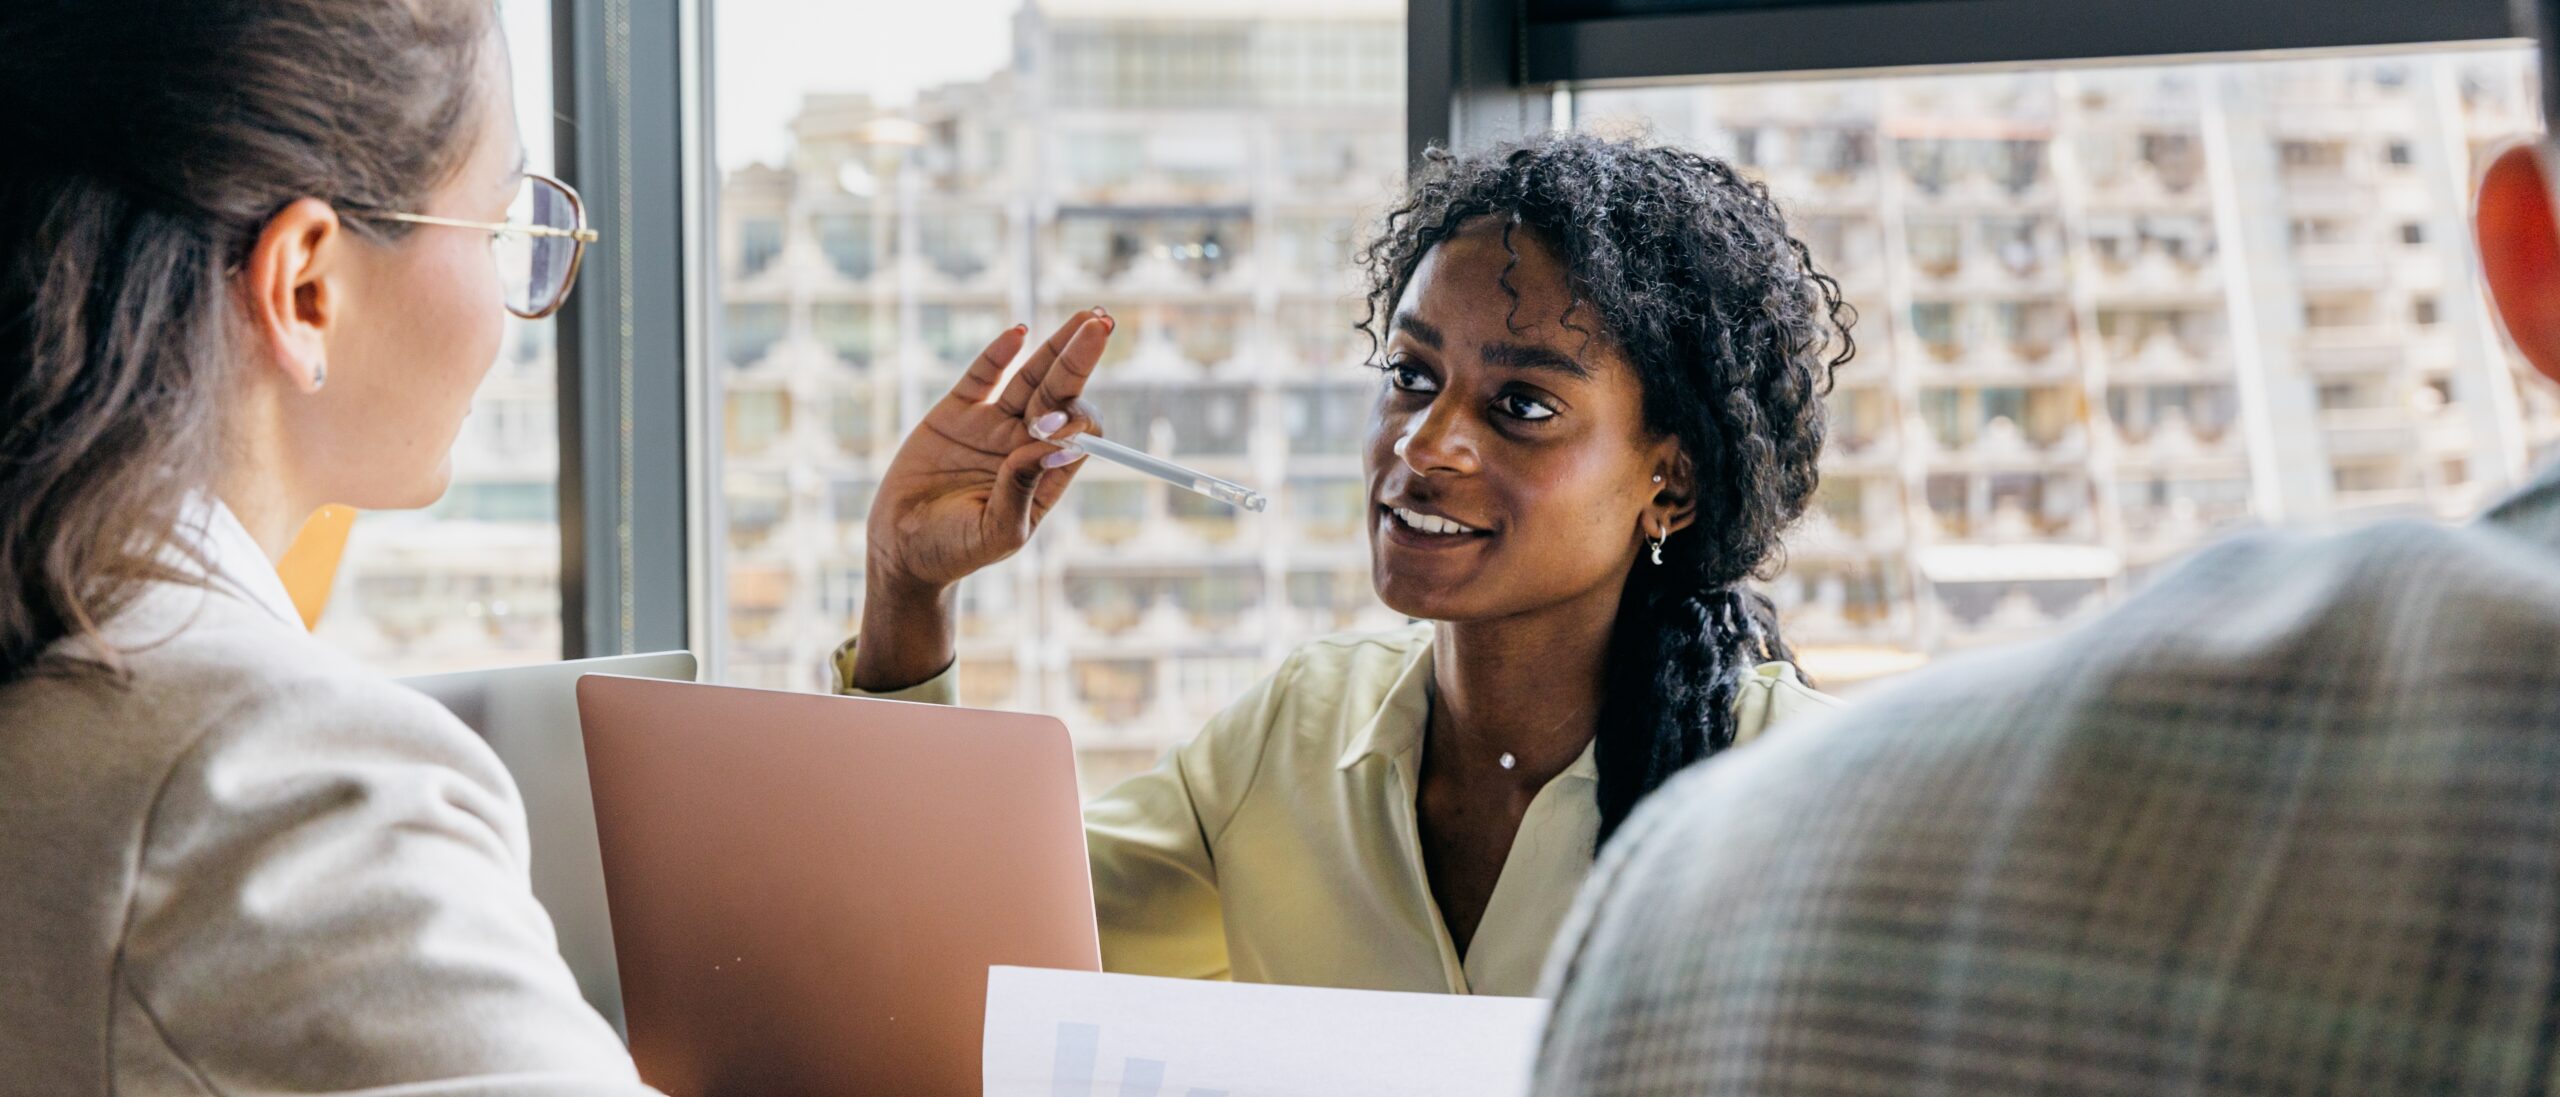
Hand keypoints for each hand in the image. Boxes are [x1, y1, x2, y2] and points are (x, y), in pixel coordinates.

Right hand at [850, 310, 1112, 690]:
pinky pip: (983, 375)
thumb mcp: (995, 533)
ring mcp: (992, 424)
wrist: (900, 549)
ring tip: (1089, 317)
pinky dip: (999, 353)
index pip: (1080, 434)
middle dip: (1082, 361)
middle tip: (1103, 326)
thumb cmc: (954, 551)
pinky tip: (1019, 333)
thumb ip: (1022, 492)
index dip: (1075, 422)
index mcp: (1045, 474)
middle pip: (1062, 392)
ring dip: (1058, 347)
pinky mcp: (956, 413)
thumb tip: (1053, 446)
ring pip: (1032, 375)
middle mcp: (1025, 443)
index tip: (1056, 426)